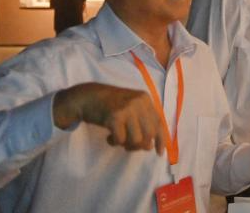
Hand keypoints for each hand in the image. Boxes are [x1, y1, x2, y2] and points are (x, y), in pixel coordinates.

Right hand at [53, 83, 167, 153]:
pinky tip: (109, 137)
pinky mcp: (114, 116)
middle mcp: (139, 102)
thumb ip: (142, 121)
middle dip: (141, 145)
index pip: (159, 122)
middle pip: (149, 133)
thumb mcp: (131, 107)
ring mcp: (127, 108)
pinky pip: (121, 139)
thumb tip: (150, 146)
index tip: (159, 152)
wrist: (88, 97)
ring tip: (118, 140)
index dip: (161, 139)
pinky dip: (115, 142)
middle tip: (129, 146)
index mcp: (145, 100)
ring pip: (136, 139)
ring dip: (126, 145)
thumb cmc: (110, 105)